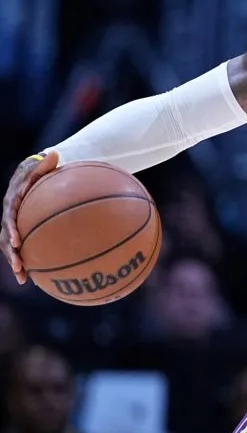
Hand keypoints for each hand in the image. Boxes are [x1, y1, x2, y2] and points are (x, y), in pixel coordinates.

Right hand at [1, 152, 57, 284]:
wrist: (36, 175)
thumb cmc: (42, 170)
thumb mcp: (43, 165)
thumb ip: (46, 163)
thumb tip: (55, 154)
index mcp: (12, 200)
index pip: (8, 216)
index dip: (10, 229)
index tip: (15, 241)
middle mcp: (9, 214)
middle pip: (4, 236)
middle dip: (10, 253)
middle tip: (19, 266)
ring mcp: (13, 223)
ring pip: (9, 246)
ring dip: (15, 262)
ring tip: (24, 278)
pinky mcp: (21, 230)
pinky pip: (22, 247)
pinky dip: (28, 260)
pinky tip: (35, 277)